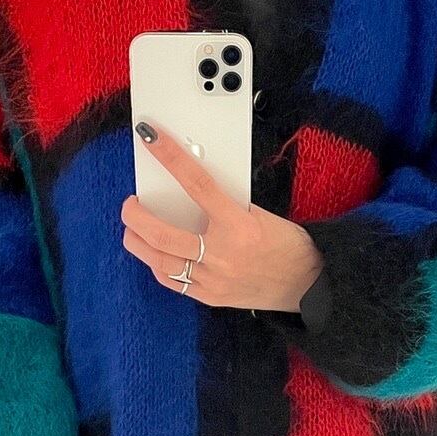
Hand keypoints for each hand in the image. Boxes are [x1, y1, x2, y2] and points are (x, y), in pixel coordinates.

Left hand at [122, 120, 322, 311]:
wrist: (307, 285)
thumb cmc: (287, 245)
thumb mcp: (259, 214)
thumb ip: (224, 203)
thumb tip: (189, 188)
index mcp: (238, 225)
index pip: (196, 183)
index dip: (170, 157)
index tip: (150, 138)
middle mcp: (222, 254)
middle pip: (162, 234)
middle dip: (135, 216)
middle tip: (130, 203)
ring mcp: (214, 280)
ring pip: (159, 261)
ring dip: (138, 242)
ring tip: (132, 229)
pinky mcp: (211, 297)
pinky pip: (173, 281)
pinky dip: (158, 264)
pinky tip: (154, 255)